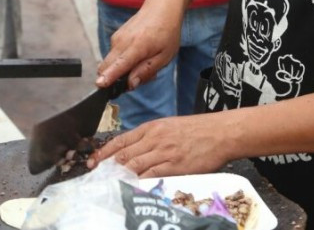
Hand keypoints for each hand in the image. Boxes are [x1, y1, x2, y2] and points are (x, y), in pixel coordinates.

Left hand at [87, 114, 230, 176]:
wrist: (221, 133)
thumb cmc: (197, 130)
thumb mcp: (169, 126)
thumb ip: (151, 138)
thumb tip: (134, 151)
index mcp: (151, 128)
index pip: (120, 140)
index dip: (104, 152)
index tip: (92, 161)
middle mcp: (154, 138)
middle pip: (123, 154)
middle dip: (107, 166)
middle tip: (96, 176)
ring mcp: (164, 152)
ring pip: (134, 165)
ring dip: (120, 175)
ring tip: (109, 184)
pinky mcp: (175, 165)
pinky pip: (152, 174)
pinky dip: (139, 182)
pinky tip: (131, 187)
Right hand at [94, 0, 181, 89]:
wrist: (161, 8)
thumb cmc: (166, 32)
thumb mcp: (165, 56)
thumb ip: (146, 71)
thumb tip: (130, 84)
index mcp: (137, 46)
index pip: (118, 65)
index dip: (108, 77)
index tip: (99, 85)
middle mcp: (122, 41)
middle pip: (106, 67)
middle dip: (117, 80)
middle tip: (140, 77)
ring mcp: (116, 38)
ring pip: (111, 64)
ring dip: (122, 71)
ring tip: (144, 63)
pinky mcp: (115, 37)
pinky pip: (114, 56)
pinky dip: (123, 61)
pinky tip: (139, 56)